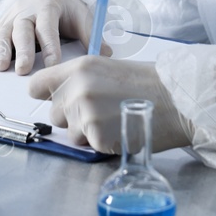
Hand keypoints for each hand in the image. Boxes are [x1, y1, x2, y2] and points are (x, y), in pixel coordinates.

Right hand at [0, 0, 102, 74]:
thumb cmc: (66, 8)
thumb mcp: (82, 15)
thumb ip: (92, 34)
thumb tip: (106, 54)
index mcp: (48, 3)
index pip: (48, 25)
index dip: (50, 46)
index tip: (53, 65)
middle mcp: (26, 7)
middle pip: (22, 28)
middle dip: (22, 50)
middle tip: (23, 70)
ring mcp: (12, 14)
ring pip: (3, 31)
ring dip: (0, 50)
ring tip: (0, 67)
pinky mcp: (2, 22)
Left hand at [29, 57, 193, 153]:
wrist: (178, 100)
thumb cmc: (148, 84)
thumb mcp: (107, 69)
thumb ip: (79, 80)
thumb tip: (61, 96)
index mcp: (78, 68)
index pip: (36, 85)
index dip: (46, 95)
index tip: (57, 99)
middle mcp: (76, 90)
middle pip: (54, 114)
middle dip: (72, 117)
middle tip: (102, 112)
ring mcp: (86, 115)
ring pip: (71, 134)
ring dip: (88, 133)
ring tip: (115, 121)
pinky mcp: (97, 137)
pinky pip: (90, 146)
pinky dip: (104, 144)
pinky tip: (122, 131)